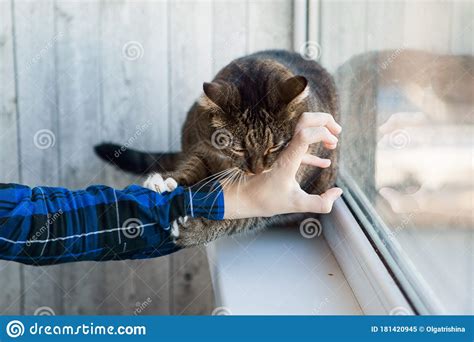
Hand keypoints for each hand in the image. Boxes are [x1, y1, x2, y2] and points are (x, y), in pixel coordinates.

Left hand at [223, 112, 342, 218]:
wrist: (243, 198)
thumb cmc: (265, 200)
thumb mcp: (296, 205)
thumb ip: (320, 203)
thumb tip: (338, 193)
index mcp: (289, 159)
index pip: (306, 133)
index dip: (323, 133)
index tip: (333, 145)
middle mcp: (287, 150)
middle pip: (305, 120)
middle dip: (324, 120)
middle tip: (337, 132)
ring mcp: (285, 153)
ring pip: (303, 129)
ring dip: (320, 131)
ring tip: (334, 144)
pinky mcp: (284, 159)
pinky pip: (300, 149)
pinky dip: (315, 151)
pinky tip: (325, 162)